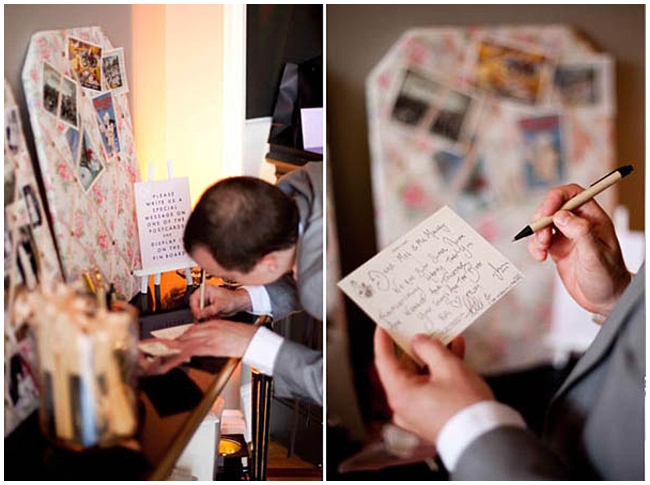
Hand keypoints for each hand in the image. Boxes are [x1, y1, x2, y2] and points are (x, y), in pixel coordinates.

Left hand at [137, 320, 258, 374]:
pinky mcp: (209, 346)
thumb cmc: (245, 337)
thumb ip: (213, 336)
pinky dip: (175, 359)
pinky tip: (166, 365)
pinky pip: (188, 352)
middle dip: (163, 345)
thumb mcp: (226, 334)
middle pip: (181, 337)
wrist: (255, 340)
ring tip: (150, 361)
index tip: (163, 346)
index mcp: (210, 325)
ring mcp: (207, 336)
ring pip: (180, 344)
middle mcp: (206, 328)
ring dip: (164, 353)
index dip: (174, 341)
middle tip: (147, 350)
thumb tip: (202, 344)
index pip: (188, 332)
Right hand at [189, 284, 251, 319]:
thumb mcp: (221, 305)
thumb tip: (201, 314)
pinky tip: (214, 318)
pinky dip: (207, 318)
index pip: (194, 299)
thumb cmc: (231, 299)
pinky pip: (203, 316)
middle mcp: (204, 296)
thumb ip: (210, 310)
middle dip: (199, 314)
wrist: (238, 303)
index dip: (195, 308)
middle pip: (195, 306)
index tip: (198, 315)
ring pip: (199, 312)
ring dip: (204, 317)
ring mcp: (205, 303)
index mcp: (205, 290)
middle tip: (203, 319)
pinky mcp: (207, 309)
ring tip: (212, 318)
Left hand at [374, 327, 492, 444]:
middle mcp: (404, 405)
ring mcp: (417, 412)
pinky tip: (456, 352)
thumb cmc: (466, 406)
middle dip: (417, 346)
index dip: (383, 339)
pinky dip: (441, 372)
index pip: (384, 360)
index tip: (383, 324)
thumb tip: (418, 341)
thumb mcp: (448, 367)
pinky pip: (431, 387)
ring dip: (434, 356)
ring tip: (447, 336)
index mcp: (400, 393)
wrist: (486, 440)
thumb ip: (429, 348)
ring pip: (421, 376)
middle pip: (404, 368)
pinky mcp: (431, 415)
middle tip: (422, 326)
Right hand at [528, 184, 630, 315]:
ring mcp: (567, 236)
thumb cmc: (608, 277)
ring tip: (541, 251)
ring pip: (543, 223)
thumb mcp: (595, 255)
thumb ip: (580, 233)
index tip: (546, 212)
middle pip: (553, 207)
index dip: (556, 198)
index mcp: (593, 218)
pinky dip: (534, 247)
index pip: (572, 194)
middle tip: (542, 237)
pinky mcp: (557, 248)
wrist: (604, 299)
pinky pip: (539, 240)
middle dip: (542, 220)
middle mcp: (579, 223)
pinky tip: (540, 258)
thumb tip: (561, 215)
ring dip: (536, 235)